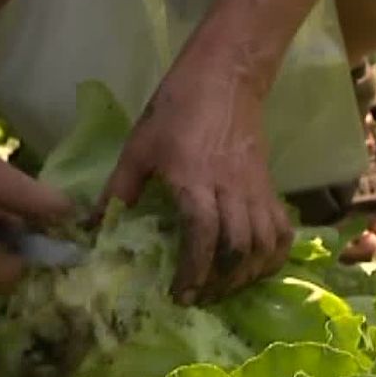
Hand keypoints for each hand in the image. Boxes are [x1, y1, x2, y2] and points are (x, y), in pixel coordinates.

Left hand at [101, 61, 293, 305]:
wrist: (225, 78)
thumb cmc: (176, 110)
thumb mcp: (139, 147)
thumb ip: (118, 190)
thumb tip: (93, 228)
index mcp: (195, 179)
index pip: (203, 234)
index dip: (194, 270)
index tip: (181, 295)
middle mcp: (231, 189)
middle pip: (238, 248)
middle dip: (220, 282)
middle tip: (200, 298)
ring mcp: (256, 189)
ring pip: (263, 244)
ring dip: (246, 274)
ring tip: (224, 288)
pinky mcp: (270, 187)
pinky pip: (282, 230)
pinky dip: (273, 256)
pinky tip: (256, 269)